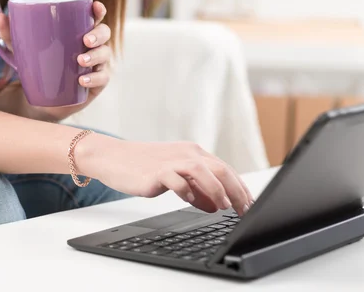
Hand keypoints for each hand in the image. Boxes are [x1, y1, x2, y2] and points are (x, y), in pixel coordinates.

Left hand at [0, 1, 111, 120]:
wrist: (44, 99)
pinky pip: (101, 78)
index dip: (99, 10)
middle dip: (98, 34)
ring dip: (95, 56)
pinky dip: (93, 79)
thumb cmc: (38, 65)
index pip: (95, 17)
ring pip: (105, 55)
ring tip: (80, 60)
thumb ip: (11, 33)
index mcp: (80, 31)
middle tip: (85, 39)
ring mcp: (97, 64)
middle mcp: (93, 46)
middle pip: (105, 34)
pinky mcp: (97, 83)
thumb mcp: (24, 50)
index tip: (95, 7)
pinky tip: (81, 80)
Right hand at [76, 135, 254, 215]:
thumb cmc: (143, 167)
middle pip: (220, 170)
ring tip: (224, 206)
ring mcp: (171, 161)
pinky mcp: (156, 171)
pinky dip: (187, 190)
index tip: (250, 206)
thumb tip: (216, 205)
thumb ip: (196, 189)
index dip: (241, 188)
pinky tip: (191, 201)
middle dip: (237, 192)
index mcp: (193, 153)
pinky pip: (177, 179)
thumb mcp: (174, 177)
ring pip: (203, 171)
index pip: (225, 169)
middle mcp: (186, 154)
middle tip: (245, 211)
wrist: (113, 157)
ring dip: (217, 190)